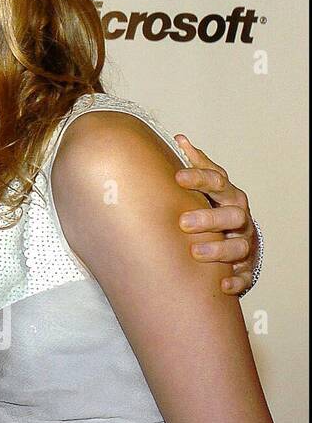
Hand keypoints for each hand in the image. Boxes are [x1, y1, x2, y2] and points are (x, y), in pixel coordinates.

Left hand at [174, 134, 256, 295]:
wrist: (236, 238)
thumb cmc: (216, 207)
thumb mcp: (208, 187)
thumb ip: (197, 166)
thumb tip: (180, 139)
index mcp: (229, 196)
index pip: (218, 182)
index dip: (199, 178)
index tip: (177, 178)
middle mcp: (240, 218)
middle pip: (232, 215)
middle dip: (209, 218)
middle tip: (183, 222)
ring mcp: (244, 243)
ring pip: (239, 246)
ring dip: (219, 249)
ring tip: (196, 253)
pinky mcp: (246, 268)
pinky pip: (246, 276)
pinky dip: (235, 280)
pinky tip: (222, 283)